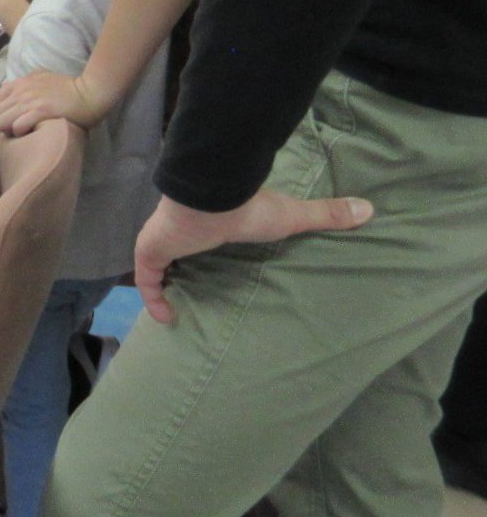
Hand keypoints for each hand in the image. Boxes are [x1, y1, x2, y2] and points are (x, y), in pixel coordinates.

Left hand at [0, 71, 108, 133]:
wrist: (90, 93)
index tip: (5, 121)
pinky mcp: (41, 112)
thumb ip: (23, 84)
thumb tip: (7, 91)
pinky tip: (29, 133)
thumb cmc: (67, 88)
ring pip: (1, 122)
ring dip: (8, 131)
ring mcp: (29, 101)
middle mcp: (20, 91)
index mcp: (18, 83)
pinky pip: (17, 127)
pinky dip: (20, 133)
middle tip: (12, 131)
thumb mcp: (41, 78)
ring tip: (21, 133)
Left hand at [134, 192, 373, 324]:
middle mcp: (185, 230)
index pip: (205, 232)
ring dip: (164, 282)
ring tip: (178, 307)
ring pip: (159, 263)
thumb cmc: (249, 208)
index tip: (214, 261)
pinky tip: (166, 318)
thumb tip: (371, 209)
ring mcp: (165, 240)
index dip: (206, 244)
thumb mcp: (294, 216)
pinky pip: (146, 278)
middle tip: (193, 290)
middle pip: (178, 249)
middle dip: (180, 265)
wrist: (213, 198)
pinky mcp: (151, 250)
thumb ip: (327, 215)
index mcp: (213, 219)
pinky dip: (153, 297)